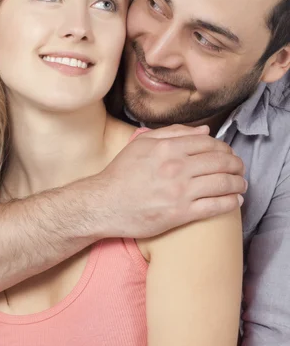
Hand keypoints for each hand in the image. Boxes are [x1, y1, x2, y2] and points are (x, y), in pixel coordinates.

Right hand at [94, 124, 245, 238]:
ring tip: (241, 184)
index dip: (223, 148)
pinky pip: (215, 206)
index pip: (208, 143)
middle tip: (239, 168)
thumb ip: (173, 134)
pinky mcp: (180, 214)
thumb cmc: (121, 174)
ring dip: (238, 183)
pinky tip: (235, 201)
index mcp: (167, 149)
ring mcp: (180, 192)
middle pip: (221, 162)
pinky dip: (231, 202)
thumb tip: (204, 131)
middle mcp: (176, 168)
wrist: (104, 204)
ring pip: (223, 184)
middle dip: (236, 165)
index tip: (227, 154)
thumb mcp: (142, 144)